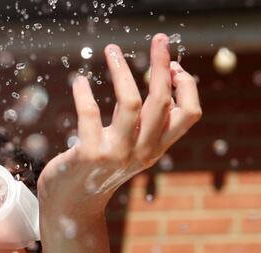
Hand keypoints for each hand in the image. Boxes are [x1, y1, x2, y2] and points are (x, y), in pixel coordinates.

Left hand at [37, 33, 201, 212]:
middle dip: (162, 64)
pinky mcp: (90, 154)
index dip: (185, 86)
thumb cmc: (98, 170)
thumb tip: (164, 81)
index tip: (173, 65)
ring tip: (111, 50)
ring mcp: (117, 154)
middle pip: (162, 100)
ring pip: (132, 102)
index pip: (190, 114)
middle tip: (158, 38)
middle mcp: (142, 152)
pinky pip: (90, 113)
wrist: (71, 205)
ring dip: (122, 70)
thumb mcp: (130, 149)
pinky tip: (80, 81)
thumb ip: (146, 123)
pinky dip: (84, 92)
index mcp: (156, 148)